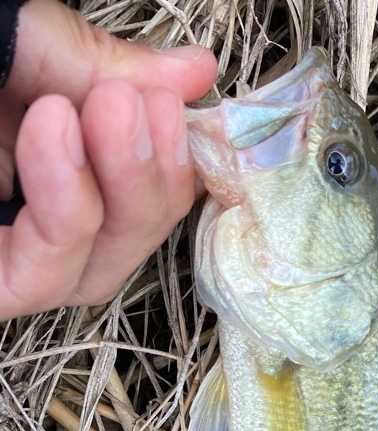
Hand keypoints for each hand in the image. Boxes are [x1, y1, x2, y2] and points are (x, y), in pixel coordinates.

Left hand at [0, 0, 216, 317]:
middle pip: (132, 244)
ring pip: (101, 273)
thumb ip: (110, 66)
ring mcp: (15, 263)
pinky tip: (57, 134)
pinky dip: (71, 209)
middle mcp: (38, 221)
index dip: (177, 164)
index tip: (181, 106)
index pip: (146, 196)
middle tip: (138, 106)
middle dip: (153, 178)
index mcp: (56, 167)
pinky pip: (49, 281)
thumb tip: (201, 73)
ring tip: (103, 109)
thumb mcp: (31, 44)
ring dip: (120, 193)